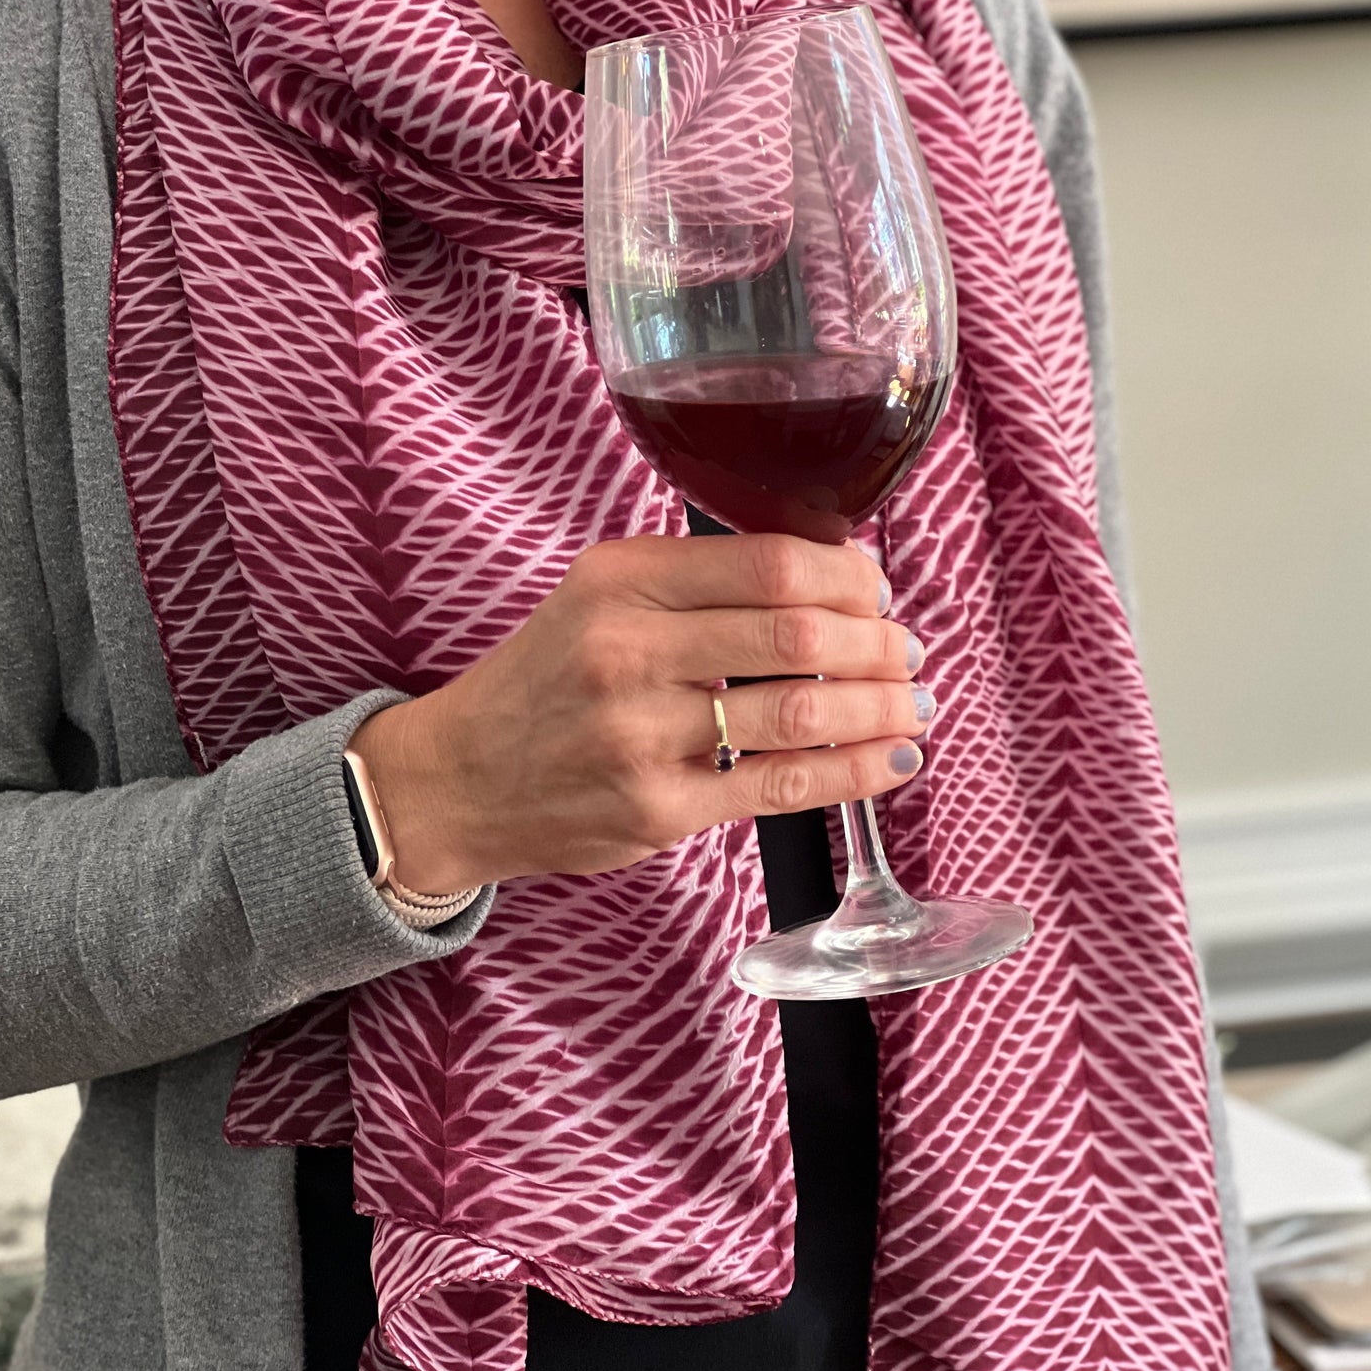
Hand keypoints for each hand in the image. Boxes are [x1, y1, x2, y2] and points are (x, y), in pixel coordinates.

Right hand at [350, 533, 932, 893]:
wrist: (457, 779)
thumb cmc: (546, 683)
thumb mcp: (598, 599)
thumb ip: (697, 584)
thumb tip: (832, 583)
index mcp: (621, 579)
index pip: (769, 561)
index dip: (849, 576)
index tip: (878, 590)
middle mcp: (628, 648)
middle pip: (797, 630)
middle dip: (878, 641)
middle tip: (907, 652)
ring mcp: (642, 734)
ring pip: (801, 710)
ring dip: (880, 707)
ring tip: (912, 704)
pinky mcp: (657, 809)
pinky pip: (783, 785)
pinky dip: (856, 772)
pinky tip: (893, 761)